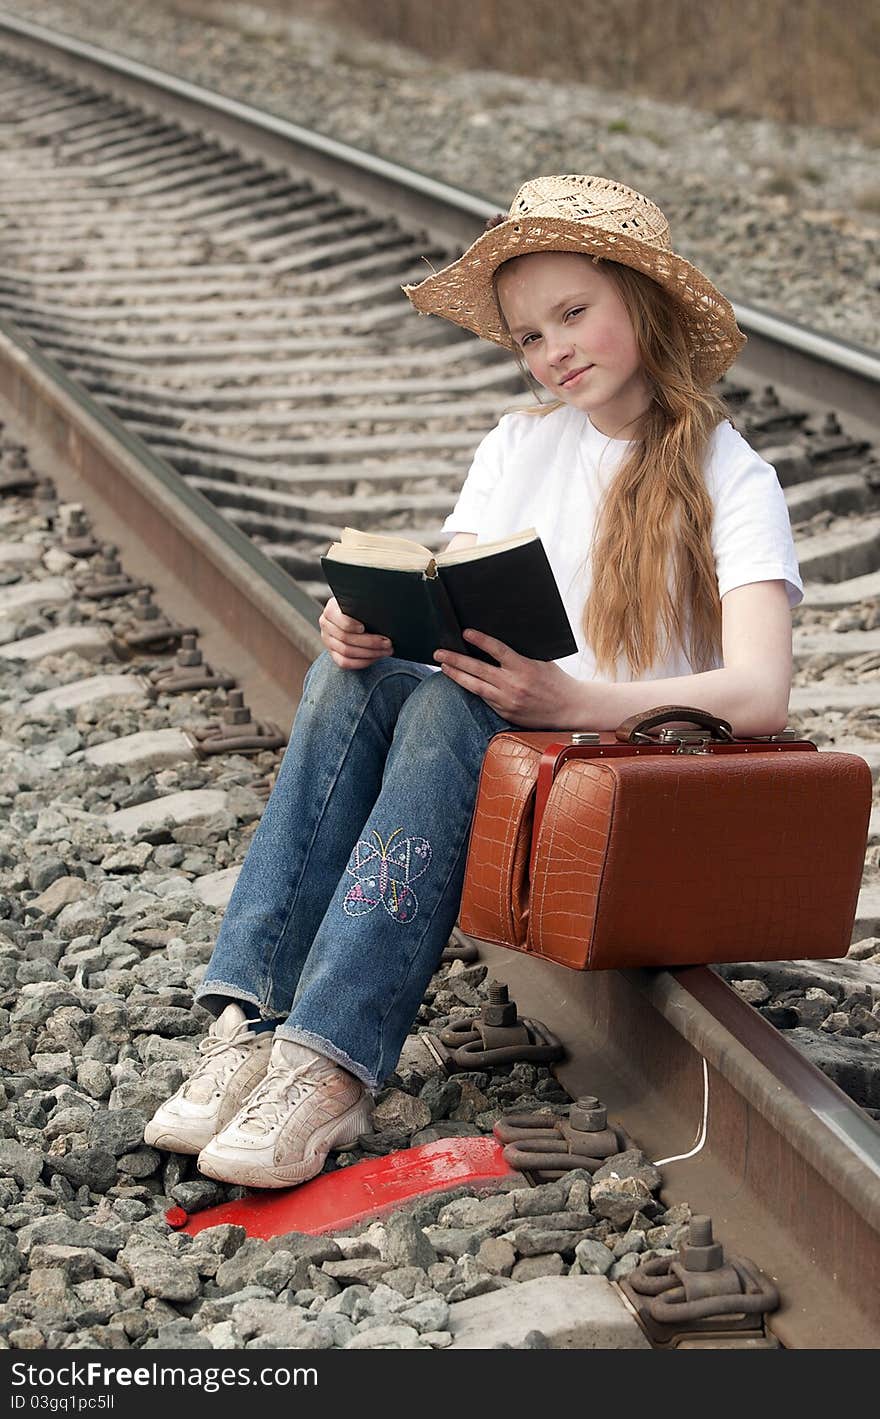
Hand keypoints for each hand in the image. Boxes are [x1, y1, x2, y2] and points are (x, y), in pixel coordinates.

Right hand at [319, 596, 392, 669]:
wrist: (353, 615)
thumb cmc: (360, 608)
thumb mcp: (360, 603)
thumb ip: (364, 608)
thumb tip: (381, 615)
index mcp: (331, 610)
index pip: (339, 620)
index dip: (351, 625)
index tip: (364, 627)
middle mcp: (326, 625)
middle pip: (345, 638)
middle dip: (370, 642)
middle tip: (387, 642)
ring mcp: (328, 641)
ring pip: (346, 652)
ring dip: (370, 653)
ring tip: (386, 650)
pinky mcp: (333, 653)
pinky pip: (345, 662)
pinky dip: (362, 662)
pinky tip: (376, 657)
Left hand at [434, 628, 584, 726]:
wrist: (570, 709)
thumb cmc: (556, 680)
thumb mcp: (542, 661)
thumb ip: (521, 654)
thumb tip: (498, 642)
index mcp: (524, 667)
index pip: (496, 650)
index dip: (479, 640)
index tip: (465, 632)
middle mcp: (513, 685)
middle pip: (477, 669)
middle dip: (455, 659)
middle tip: (438, 652)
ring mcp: (507, 701)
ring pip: (475, 686)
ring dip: (456, 675)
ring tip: (443, 667)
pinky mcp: (505, 713)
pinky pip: (484, 699)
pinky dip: (472, 688)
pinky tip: (461, 681)